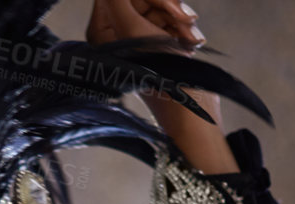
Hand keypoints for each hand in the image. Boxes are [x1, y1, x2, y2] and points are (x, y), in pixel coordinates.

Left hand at [89, 0, 236, 172]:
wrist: (189, 103)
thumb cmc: (160, 72)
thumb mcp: (135, 27)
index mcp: (101, 30)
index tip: (165, 5)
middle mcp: (116, 31)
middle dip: (169, 4)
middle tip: (185, 20)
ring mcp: (139, 35)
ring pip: (162, 3)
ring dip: (181, 17)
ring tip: (190, 40)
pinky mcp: (158, 39)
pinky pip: (172, 16)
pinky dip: (185, 27)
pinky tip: (192, 44)